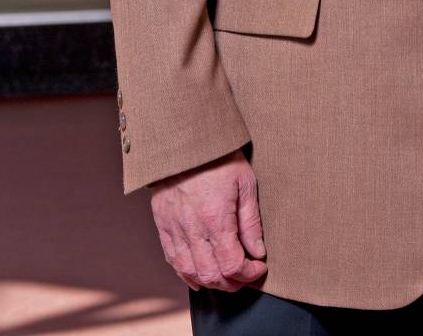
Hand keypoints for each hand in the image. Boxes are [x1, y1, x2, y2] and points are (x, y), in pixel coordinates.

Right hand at [149, 149, 266, 291]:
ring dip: (211, 282)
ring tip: (227, 277)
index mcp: (215, 218)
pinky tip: (200, 275)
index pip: (232, 265)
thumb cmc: (218, 156)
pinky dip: (188, 274)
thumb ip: (251, 221)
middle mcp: (192, 228)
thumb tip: (257, 251)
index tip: (259, 267)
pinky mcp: (163, 224)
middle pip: (212, 275)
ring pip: (191, 273)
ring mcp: (174, 228)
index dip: (249, 273)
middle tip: (246, 275)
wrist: (184, 138)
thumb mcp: (245, 182)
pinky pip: (173, 260)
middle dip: (233, 283)